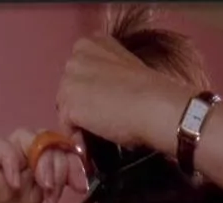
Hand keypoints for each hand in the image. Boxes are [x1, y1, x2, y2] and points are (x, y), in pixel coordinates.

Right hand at [0, 130, 85, 202]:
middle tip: (71, 188)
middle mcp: (18, 180)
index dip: (78, 173)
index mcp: (31, 198)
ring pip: (27, 138)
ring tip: (45, 185)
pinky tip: (14, 184)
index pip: (64, 169)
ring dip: (42, 156)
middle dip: (68, 162)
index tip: (85, 192)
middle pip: (52, 147)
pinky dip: (11, 158)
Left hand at [55, 35, 192, 156]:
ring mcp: (69, 81)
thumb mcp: (126, 68)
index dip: (89, 88)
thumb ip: (108, 74)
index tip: (103, 101)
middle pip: (68, 87)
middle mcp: (75, 57)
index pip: (79, 71)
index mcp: (92, 43)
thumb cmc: (150, 90)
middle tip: (101, 117)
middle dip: (81, 102)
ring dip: (78, 120)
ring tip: (99, 130)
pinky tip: (93, 139)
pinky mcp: (68, 105)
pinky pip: (66, 126)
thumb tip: (101, 97)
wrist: (156, 106)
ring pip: (65, 107)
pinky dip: (77, 136)